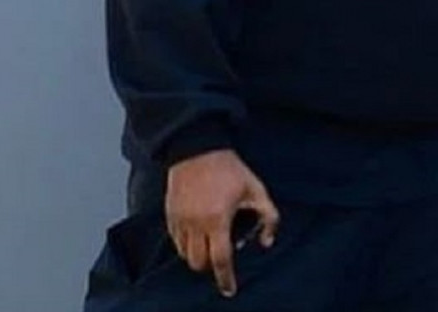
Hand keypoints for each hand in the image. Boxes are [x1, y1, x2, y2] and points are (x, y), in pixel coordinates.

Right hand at [165, 149, 280, 297]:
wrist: (198, 147)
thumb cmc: (229, 168)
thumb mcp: (256, 189)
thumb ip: (268, 217)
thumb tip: (266, 242)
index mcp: (217, 219)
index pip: (220, 260)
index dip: (226, 278)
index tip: (229, 289)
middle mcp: (194, 223)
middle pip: (198, 262)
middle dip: (210, 266)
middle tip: (221, 255)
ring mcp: (179, 219)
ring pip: (184, 254)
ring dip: (197, 255)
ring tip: (210, 241)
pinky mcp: (169, 213)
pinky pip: (175, 240)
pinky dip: (186, 243)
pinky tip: (198, 232)